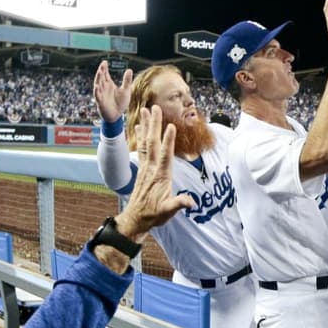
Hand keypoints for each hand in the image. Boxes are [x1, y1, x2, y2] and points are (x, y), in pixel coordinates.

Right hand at [93, 60, 132, 122]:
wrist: (117, 116)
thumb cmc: (120, 103)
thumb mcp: (125, 90)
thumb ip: (126, 80)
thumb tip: (129, 69)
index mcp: (109, 84)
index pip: (105, 74)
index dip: (104, 68)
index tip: (105, 62)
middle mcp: (104, 88)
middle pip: (101, 78)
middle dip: (101, 71)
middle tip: (102, 65)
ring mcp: (101, 95)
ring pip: (98, 85)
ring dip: (98, 79)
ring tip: (99, 72)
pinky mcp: (100, 102)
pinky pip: (97, 96)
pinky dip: (97, 92)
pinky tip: (96, 87)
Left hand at [115, 106, 195, 239]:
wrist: (136, 219)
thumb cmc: (154, 215)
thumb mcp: (168, 211)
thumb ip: (179, 204)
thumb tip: (191, 202)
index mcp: (160, 176)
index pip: (165, 156)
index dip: (168, 141)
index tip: (171, 126)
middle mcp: (151, 168)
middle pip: (153, 143)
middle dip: (154, 125)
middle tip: (154, 108)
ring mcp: (145, 167)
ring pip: (145, 142)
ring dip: (146, 126)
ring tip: (146, 110)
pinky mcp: (142, 168)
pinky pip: (141, 148)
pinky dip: (140, 135)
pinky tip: (138, 126)